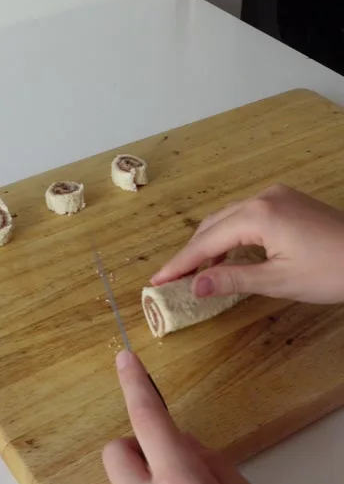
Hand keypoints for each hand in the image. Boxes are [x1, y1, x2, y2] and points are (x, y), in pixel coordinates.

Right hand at [151, 185, 343, 303]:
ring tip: (194, 274)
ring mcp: (277, 196)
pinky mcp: (288, 202)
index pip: (206, 242)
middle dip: (190, 253)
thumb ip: (232, 280)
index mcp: (258, 215)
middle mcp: (263, 198)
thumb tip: (195, 287)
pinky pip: (247, 217)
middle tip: (170, 279)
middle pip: (213, 225)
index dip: (180, 264)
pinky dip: (230, 236)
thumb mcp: (278, 280)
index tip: (157, 281)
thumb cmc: (332, 271)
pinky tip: (227, 257)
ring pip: (229, 219)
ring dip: (209, 245)